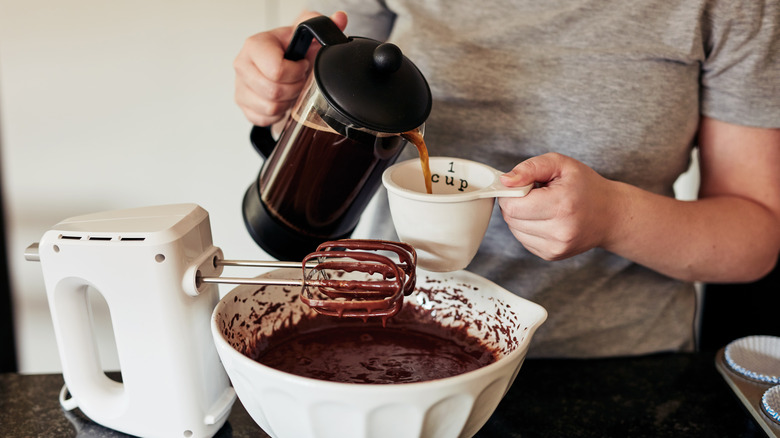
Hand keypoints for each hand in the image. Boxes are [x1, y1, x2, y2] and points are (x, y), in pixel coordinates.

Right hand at [233, 11, 347, 126]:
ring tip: (291, 88)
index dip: (296, 72)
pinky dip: (277, 113)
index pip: (276, 69)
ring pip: (270, 107)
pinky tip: (282, 99)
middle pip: (274, 91)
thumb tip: (340, 18)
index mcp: (255, 45)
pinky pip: (263, 118)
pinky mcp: (243, 104)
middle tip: (299, 79)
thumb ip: (321, 24)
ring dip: (287, 101)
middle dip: (294, 88)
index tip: (302, 65)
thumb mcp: (306, 34)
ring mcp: (240, 86)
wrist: (280, 63)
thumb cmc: (291, 50)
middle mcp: (243, 64)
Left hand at [497, 153, 622, 260]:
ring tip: (541, 206)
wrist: (610, 215)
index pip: (512, 205)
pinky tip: (545, 218)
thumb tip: (505, 181)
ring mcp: (556, 247)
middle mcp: (559, 231)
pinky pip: (523, 240)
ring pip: (514, 231)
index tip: (522, 186)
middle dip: (515, 203)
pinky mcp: (551, 255)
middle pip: (511, 219)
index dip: (510, 193)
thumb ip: (530, 168)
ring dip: (520, 216)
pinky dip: (527, 228)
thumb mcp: (560, 164)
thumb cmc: (585, 186)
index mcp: (562, 206)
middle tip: (534, 194)